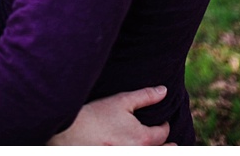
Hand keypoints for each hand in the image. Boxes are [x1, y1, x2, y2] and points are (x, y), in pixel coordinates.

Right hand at [49, 86, 172, 145]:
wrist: (67, 135)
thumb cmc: (94, 117)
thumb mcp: (122, 101)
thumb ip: (146, 96)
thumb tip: (164, 91)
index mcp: (142, 138)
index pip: (163, 133)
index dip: (164, 126)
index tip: (161, 122)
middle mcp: (137, 153)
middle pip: (163, 152)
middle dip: (167, 146)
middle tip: (172, 144)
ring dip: (154, 150)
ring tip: (158, 147)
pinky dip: (138, 151)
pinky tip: (132, 147)